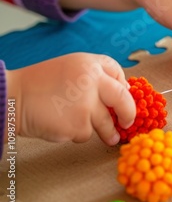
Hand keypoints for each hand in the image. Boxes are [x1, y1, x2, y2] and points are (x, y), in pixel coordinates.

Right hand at [6, 53, 134, 145]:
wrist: (12, 99)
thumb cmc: (40, 84)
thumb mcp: (70, 67)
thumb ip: (95, 76)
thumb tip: (124, 91)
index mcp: (89, 64)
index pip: (117, 72)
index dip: (123, 85)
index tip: (124, 95)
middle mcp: (91, 82)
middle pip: (123, 99)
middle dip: (129, 114)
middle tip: (129, 123)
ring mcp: (86, 105)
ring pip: (106, 123)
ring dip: (108, 132)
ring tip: (110, 137)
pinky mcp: (78, 125)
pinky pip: (87, 134)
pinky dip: (78, 133)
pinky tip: (64, 125)